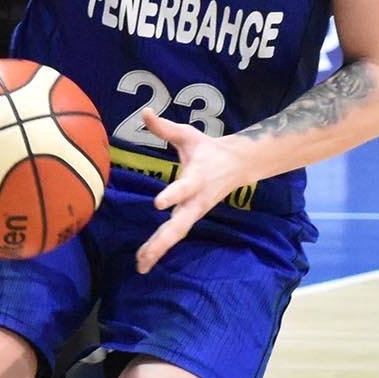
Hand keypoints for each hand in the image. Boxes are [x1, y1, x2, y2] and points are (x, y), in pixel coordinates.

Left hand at [135, 112, 259, 273]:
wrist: (238, 165)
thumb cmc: (208, 149)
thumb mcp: (188, 134)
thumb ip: (165, 127)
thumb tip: (145, 112)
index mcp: (196, 178)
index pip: (183, 188)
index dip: (172, 195)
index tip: (158, 204)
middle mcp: (195, 200)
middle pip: (180, 225)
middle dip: (163, 240)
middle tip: (146, 255)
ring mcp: (194, 212)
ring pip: (176, 234)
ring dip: (158, 249)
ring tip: (141, 265)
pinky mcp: (191, 217)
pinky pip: (174, 235)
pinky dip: (160, 248)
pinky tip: (145, 261)